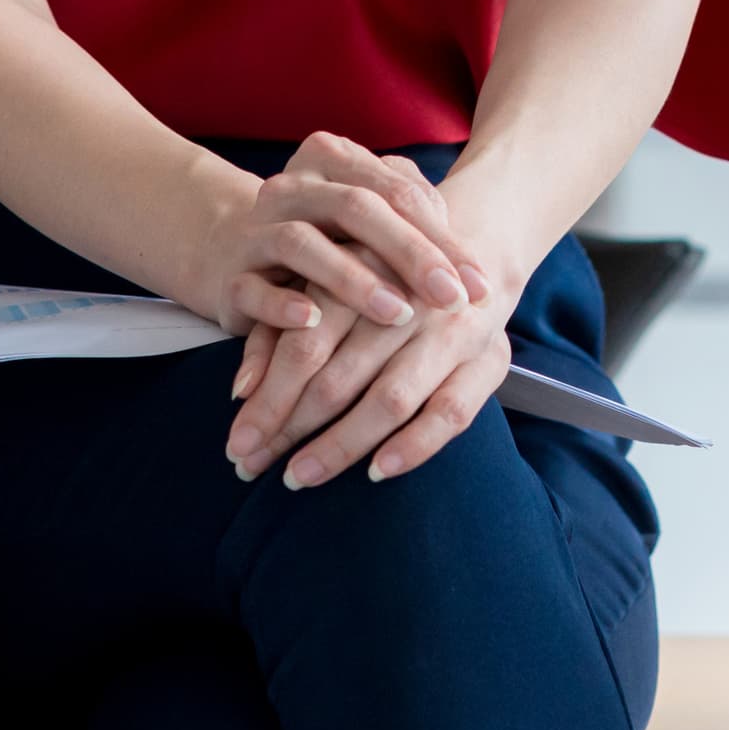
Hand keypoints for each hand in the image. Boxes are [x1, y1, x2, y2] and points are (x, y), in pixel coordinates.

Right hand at [194, 133, 489, 342]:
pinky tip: (312, 321)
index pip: (397, 191)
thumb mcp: (368, 218)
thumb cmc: (325, 235)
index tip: (480, 285)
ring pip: (303, 244)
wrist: (229, 249)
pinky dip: (281, 305)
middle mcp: (292, 186)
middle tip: (450, 299)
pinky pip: (253, 289)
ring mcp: (256, 230)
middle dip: (410, 255)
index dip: (443, 238)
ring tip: (395, 314)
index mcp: (332, 159)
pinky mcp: (229, 277)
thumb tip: (465, 259)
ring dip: (352, 280)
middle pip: (356, 208)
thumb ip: (414, 221)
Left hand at [229, 275, 520, 487]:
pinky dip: (414, 447)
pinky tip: (376, 470)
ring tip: (298, 476)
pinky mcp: (490, 360)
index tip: (238, 442)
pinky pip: (450, 413)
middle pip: (340, 377)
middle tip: (251, 465)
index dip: (269, 398)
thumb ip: (276, 332)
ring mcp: (453, 332)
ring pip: (389, 399)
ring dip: (340, 445)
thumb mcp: (322, 284)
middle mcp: (409, 300)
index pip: (305, 345)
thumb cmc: (375, 279)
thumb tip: (241, 391)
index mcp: (360, 271)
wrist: (471, 253)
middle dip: (290, 429)